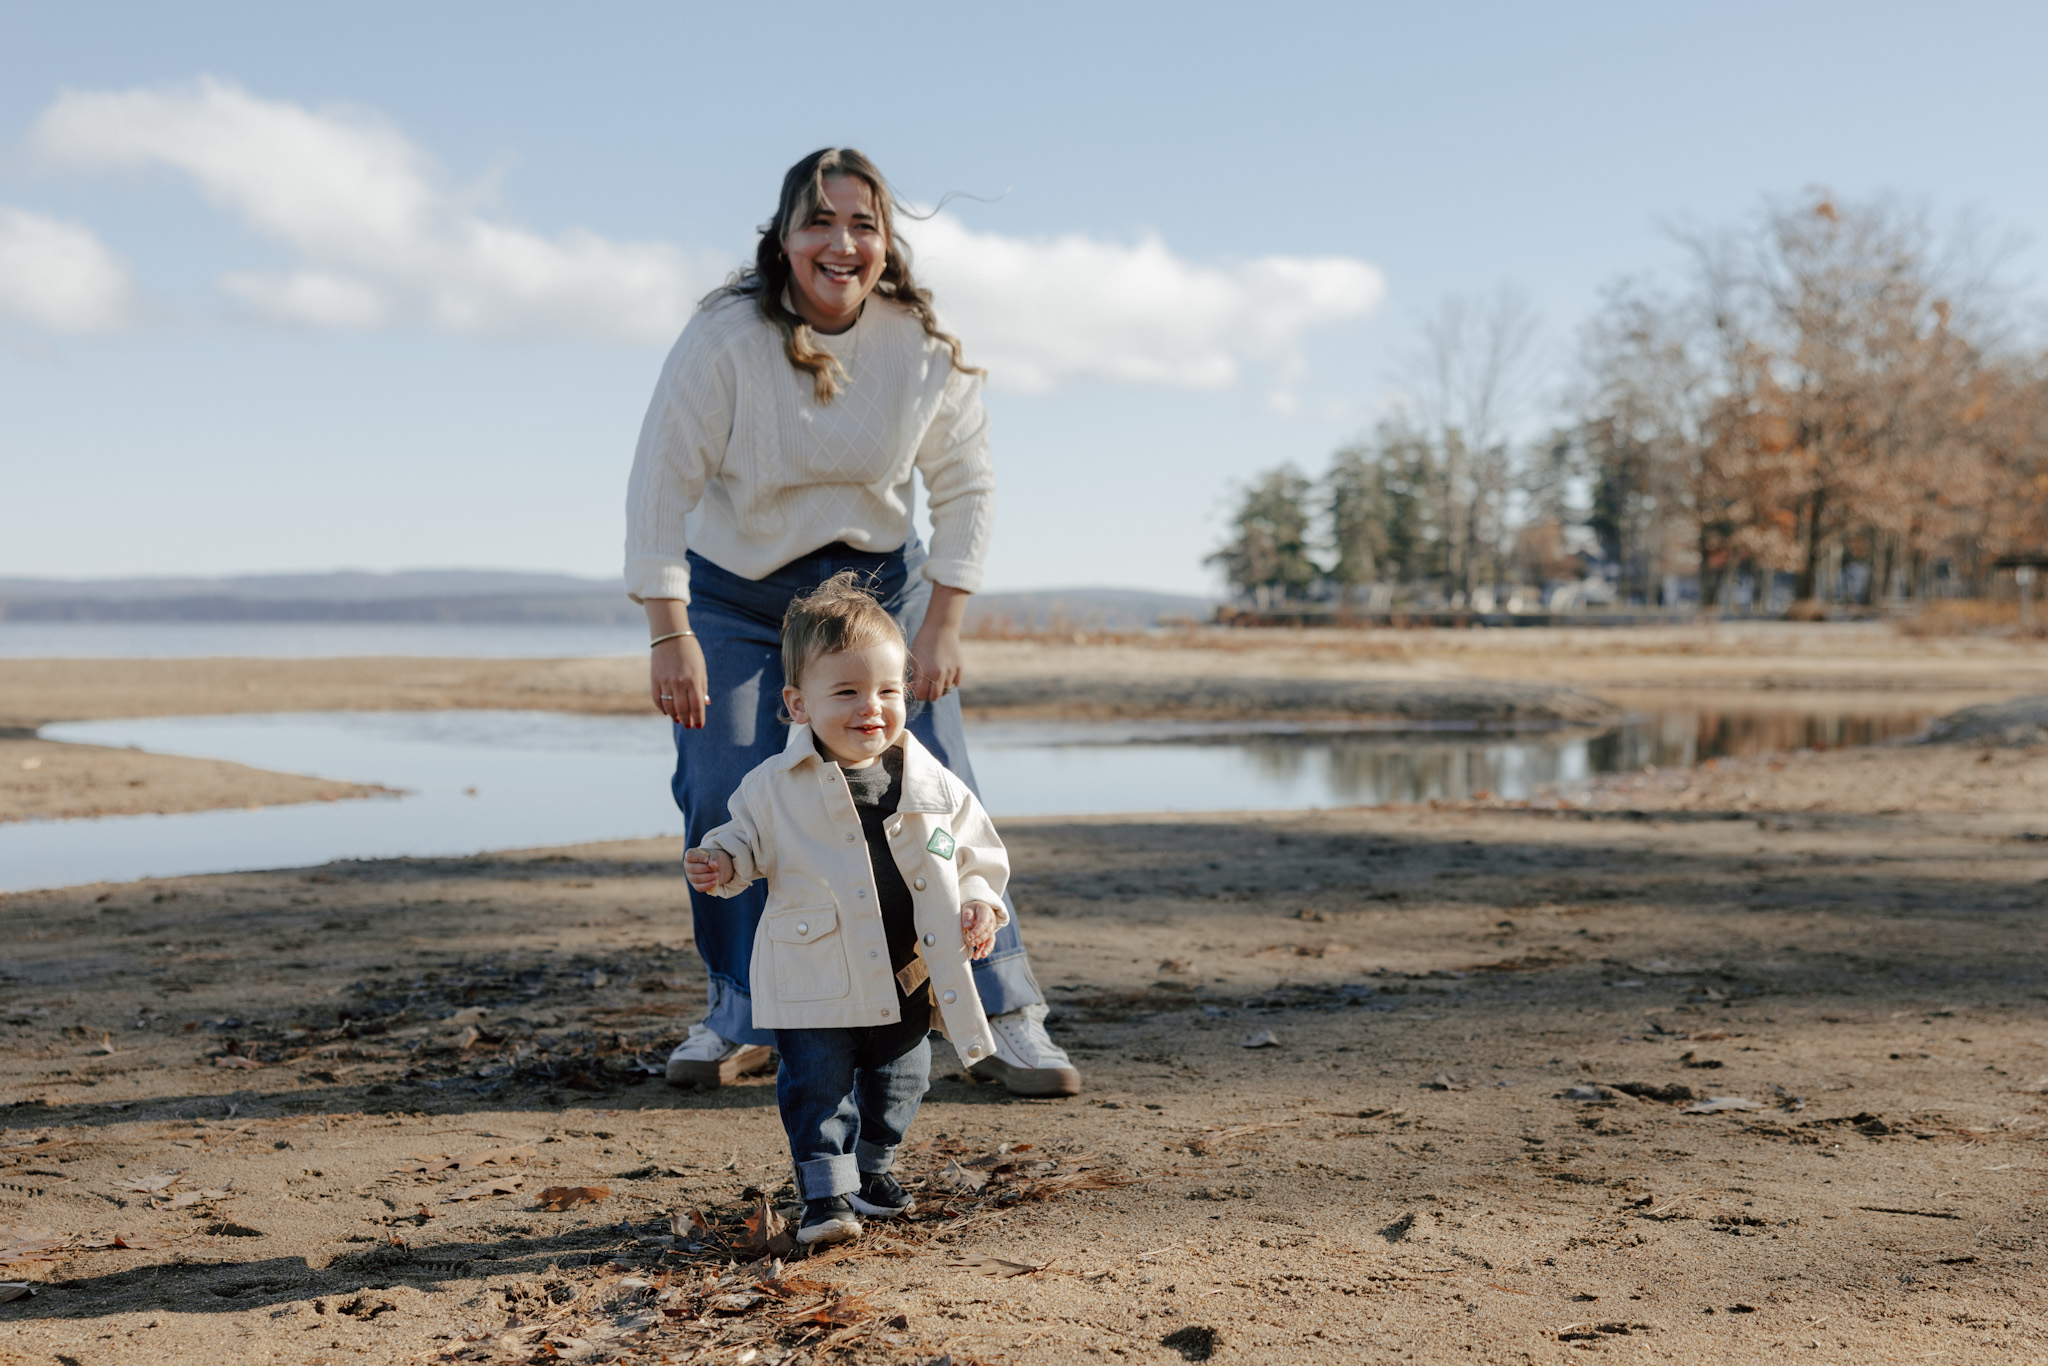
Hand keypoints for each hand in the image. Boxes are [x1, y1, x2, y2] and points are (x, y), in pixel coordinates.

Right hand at [651, 634, 710, 728]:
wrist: (671, 636)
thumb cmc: (691, 652)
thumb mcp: (701, 668)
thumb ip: (702, 687)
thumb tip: (704, 704)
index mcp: (694, 680)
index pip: (697, 706)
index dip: (698, 718)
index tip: (699, 726)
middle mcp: (679, 683)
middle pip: (682, 709)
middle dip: (686, 720)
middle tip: (688, 726)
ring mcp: (665, 682)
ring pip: (669, 707)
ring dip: (674, 716)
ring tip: (678, 720)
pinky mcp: (654, 679)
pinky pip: (657, 699)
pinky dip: (661, 708)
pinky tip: (666, 712)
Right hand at [684, 847, 731, 893]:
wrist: (718, 867)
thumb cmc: (713, 858)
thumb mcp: (715, 855)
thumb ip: (714, 859)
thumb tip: (713, 865)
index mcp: (690, 855)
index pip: (690, 856)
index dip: (699, 858)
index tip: (708, 860)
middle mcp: (688, 866)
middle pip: (692, 868)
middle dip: (705, 869)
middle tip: (715, 869)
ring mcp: (690, 876)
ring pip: (696, 878)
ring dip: (708, 877)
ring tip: (717, 875)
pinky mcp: (695, 885)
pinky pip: (699, 887)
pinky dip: (707, 885)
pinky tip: (714, 882)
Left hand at [910, 584, 969, 702]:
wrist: (940, 627)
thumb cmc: (923, 642)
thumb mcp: (915, 658)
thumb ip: (915, 676)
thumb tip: (915, 690)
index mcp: (925, 672)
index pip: (921, 695)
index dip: (918, 695)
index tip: (917, 690)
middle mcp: (939, 674)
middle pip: (934, 697)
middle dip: (928, 695)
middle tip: (926, 687)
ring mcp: (951, 671)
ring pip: (945, 690)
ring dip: (940, 687)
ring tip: (935, 676)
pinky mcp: (959, 667)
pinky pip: (955, 683)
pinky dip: (950, 682)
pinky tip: (945, 673)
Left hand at [960, 900, 997, 959]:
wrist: (977, 908)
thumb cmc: (970, 908)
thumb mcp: (967, 908)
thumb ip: (967, 916)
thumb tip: (967, 926)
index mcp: (986, 912)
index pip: (983, 922)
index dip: (977, 930)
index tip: (970, 936)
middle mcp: (991, 921)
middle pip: (987, 932)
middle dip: (979, 940)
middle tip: (970, 944)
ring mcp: (991, 929)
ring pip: (990, 940)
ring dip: (984, 948)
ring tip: (978, 956)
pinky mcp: (989, 935)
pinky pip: (989, 943)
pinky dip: (985, 950)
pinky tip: (979, 956)